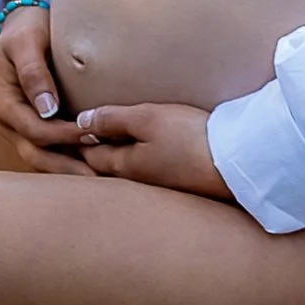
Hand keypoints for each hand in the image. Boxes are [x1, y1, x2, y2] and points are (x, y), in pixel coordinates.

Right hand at [0, 6, 93, 175]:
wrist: (23, 24)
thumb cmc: (27, 28)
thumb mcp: (27, 41)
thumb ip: (34, 72)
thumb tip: (47, 109)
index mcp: (1, 102)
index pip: (34, 130)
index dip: (62, 136)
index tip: (92, 136)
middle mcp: (6, 122)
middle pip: (36, 154)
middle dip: (66, 168)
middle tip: (97, 178)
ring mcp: (17, 128)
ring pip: (41, 158)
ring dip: (67, 170)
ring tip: (97, 181)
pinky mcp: (31, 128)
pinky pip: (48, 150)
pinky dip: (67, 160)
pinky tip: (91, 167)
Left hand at [75, 102, 234, 201]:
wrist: (239, 162)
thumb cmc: (190, 137)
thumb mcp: (147, 119)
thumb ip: (112, 119)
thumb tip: (80, 123)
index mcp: (124, 167)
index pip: (89, 155)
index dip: (76, 140)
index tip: (66, 127)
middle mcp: (139, 182)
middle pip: (106, 168)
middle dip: (92, 153)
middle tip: (81, 137)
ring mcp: (160, 185)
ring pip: (129, 170)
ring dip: (118, 157)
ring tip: (112, 140)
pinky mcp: (181, 183)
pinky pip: (151, 172)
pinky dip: (141, 161)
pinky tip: (149, 151)